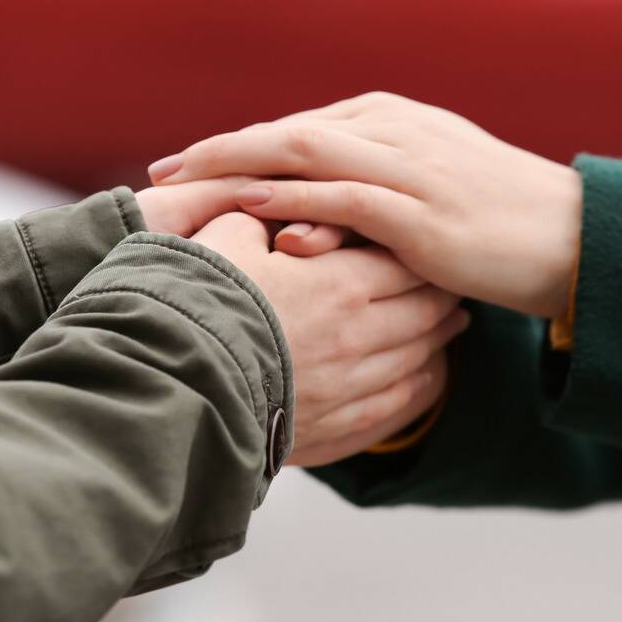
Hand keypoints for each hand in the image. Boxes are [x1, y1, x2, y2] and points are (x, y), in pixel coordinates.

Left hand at [149, 92, 583, 316]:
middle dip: (219, 151)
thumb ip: (376, 182)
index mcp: (392, 121)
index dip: (238, 146)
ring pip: (303, 153)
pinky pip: (342, 196)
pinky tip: (248, 207)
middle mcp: (393, 131)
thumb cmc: (498, 219)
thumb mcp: (431, 185)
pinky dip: (291, 198)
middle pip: (286, 132)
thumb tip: (319, 208)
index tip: (187, 166)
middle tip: (160, 174)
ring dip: (237, 166)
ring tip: (182, 183)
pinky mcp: (420, 209)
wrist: (569, 238)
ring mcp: (406, 166)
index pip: (299, 127)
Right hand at [189, 213, 466, 466]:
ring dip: (437, 341)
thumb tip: (267, 195)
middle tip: (453, 287)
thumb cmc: (193, 299)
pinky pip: (393, 407)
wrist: (167, 377)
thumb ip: (261, 213)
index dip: (421, 252)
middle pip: (423, 312)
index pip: (404, 261)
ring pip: (416, 360)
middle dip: (441, 296)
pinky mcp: (334, 427)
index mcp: (340, 283)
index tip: (431, 246)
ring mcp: (350, 387)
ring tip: (448, 329)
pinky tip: (423, 378)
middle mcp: (358, 336)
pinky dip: (417, 389)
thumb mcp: (224, 236)